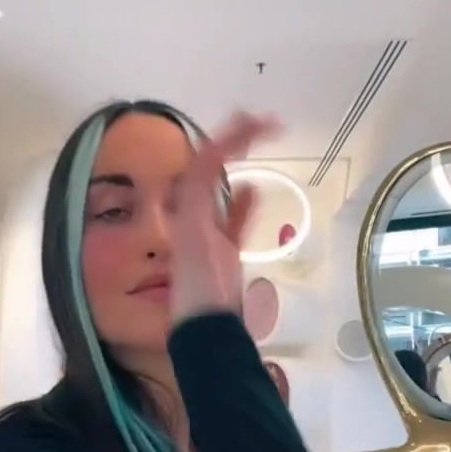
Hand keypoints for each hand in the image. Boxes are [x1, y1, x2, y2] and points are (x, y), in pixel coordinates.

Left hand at [169, 111, 280, 327]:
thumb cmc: (200, 286)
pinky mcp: (224, 253)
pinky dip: (246, 203)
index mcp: (184, 210)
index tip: (255, 121)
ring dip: (241, 164)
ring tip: (261, 142)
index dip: (227, 138)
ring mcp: (208, 233)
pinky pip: (235, 219)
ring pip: (223, 189)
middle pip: (211, 168)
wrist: (208, 330)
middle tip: (265, 124)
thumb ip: (199, 198)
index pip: (203, 162)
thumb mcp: (195, 237)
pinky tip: (257, 191)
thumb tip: (210, 159)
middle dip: (234, 142)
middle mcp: (193, 216)